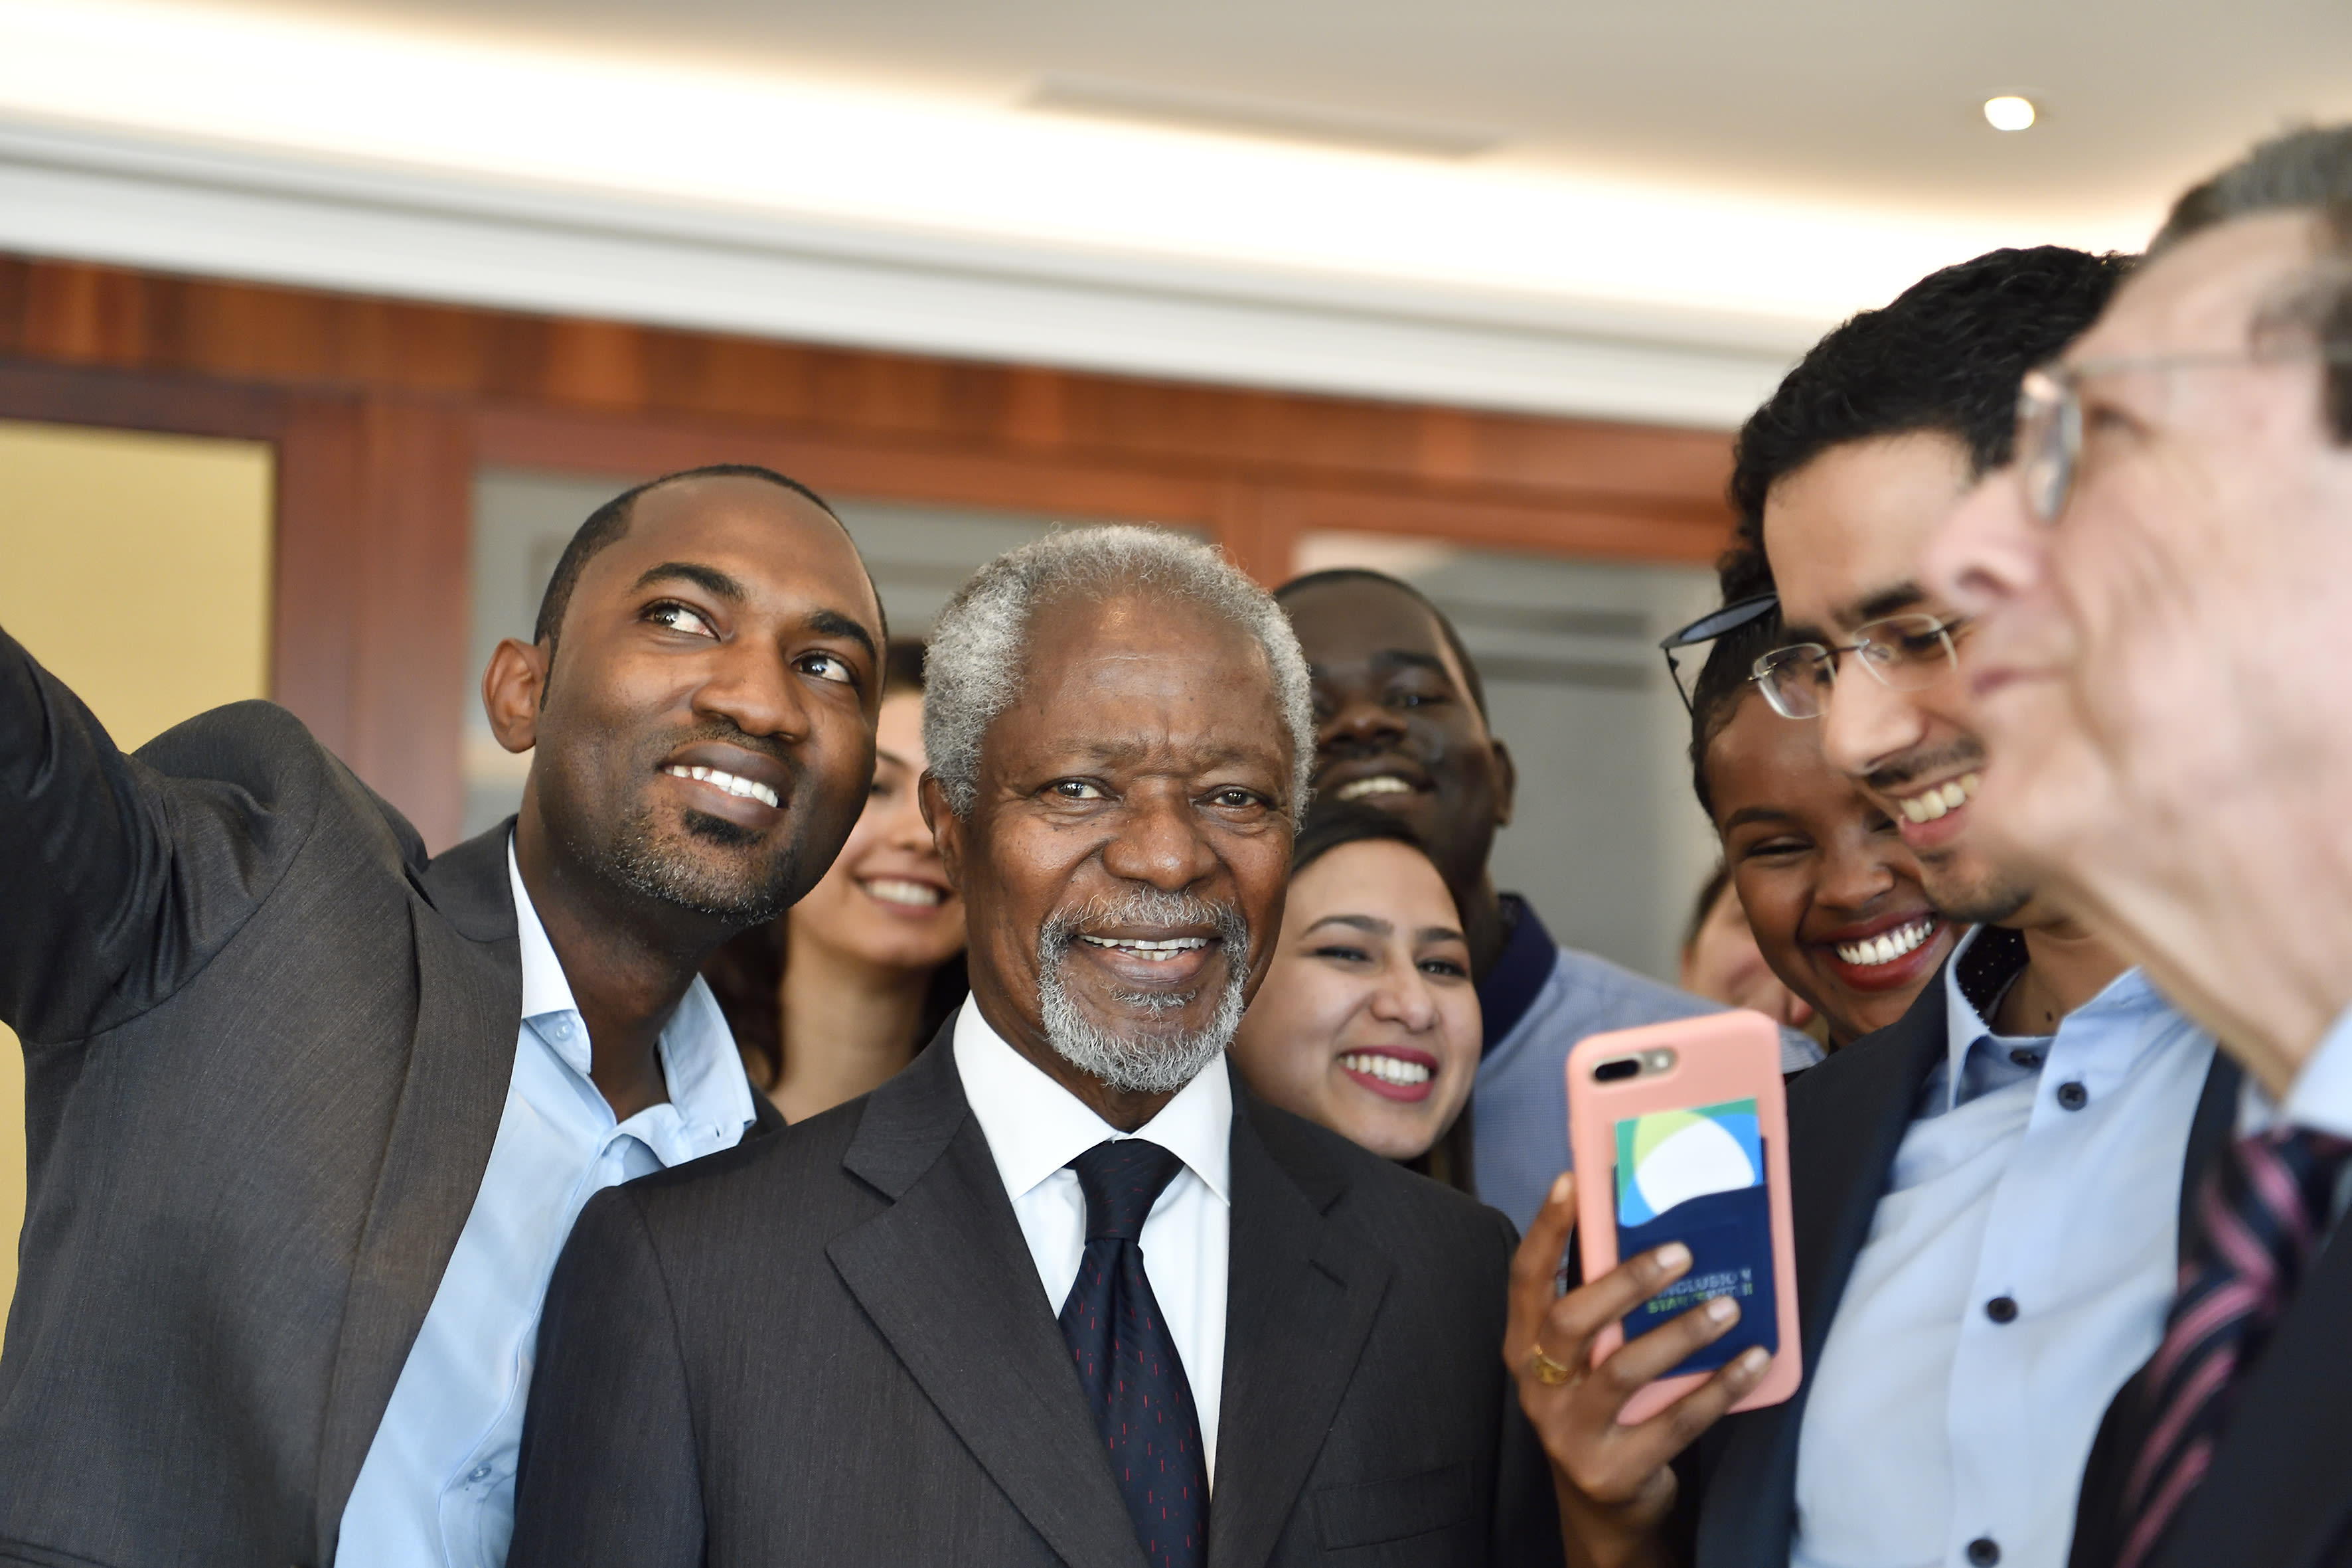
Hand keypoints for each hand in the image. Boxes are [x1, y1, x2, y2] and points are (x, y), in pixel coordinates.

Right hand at [1504, 1173, 1771, 1567]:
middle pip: (1570, 1321)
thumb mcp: (1586, 1362)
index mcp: (1523, 1349)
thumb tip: (1648, 1235)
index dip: (1545, 1229)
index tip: (1572, 1181)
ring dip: (1680, 1332)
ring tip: (1725, 1306)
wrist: (1604, 1507)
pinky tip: (1751, 1360)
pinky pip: (1675, 1420)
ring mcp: (1571, 1433)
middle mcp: (1537, 1389)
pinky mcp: (1613, 1470)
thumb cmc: (1601, 1410)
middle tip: (1678, 1251)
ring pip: (1624, 1370)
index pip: (1525, 1279)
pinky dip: (1719, 1387)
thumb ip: (1600, 1312)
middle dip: (1624, 1281)